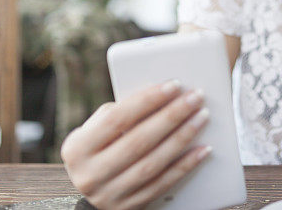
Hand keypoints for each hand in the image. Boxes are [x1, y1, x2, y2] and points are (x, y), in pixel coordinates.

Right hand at [61, 81, 210, 209]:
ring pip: (153, 164)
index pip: (116, 119)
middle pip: (138, 141)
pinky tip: (202, 149)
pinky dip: (185, 165)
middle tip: (195, 97)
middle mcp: (90, 174)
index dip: (147, 100)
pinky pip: (163, 184)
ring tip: (201, 117)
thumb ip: (120, 114)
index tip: (173, 85)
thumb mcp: (95, 131)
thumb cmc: (100, 148)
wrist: (94, 191)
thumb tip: (158, 95)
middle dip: (171, 116)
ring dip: (182, 138)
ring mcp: (110, 195)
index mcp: (78, 149)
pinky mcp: (130, 207)